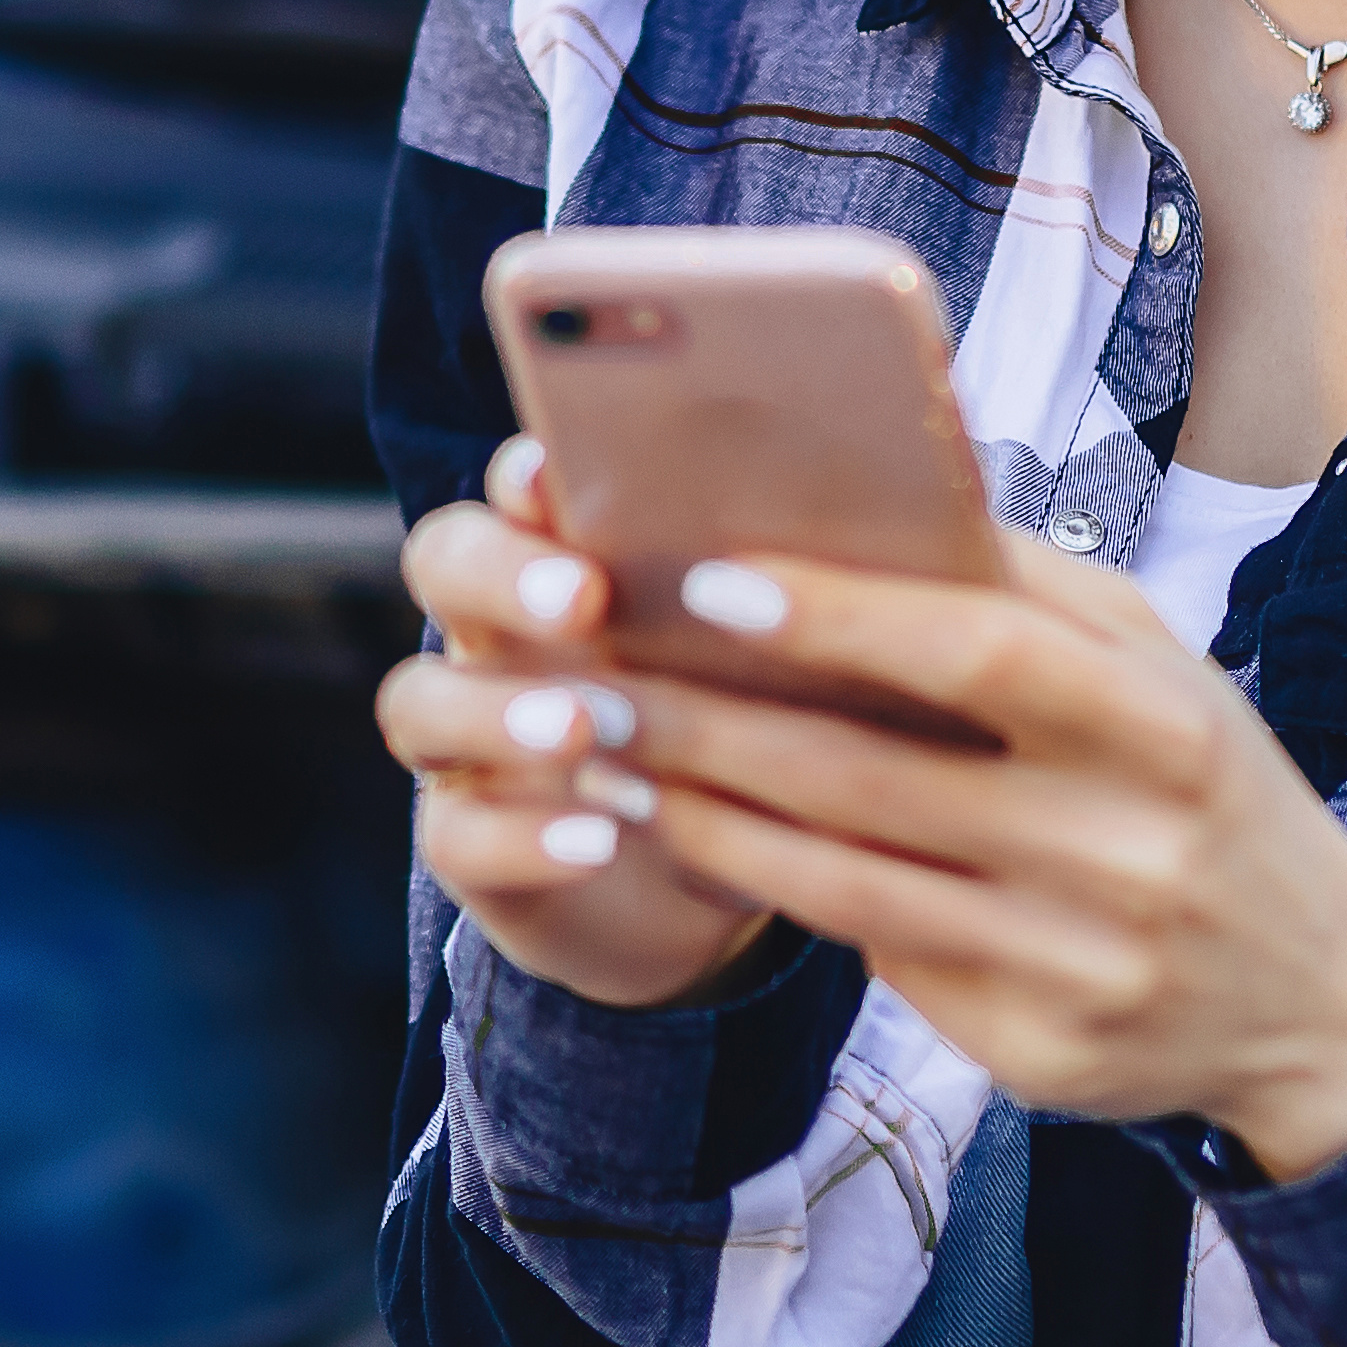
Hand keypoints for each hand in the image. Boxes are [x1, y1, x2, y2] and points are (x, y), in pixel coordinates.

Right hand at [384, 443, 790, 1015]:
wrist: (717, 878)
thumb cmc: (762, 724)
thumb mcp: (790, 652)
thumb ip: (810, 577)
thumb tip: (925, 487)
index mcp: (576, 556)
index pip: (523, 483)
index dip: (532, 471)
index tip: (565, 467)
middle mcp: (502, 631)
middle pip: (446, 560)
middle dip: (502, 570)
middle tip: (582, 595)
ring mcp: (471, 739)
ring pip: (421, 700)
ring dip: (495, 709)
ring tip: (578, 729)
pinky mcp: (469, 841)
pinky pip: (458, 833)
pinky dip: (523, 835)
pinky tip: (596, 839)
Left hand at [590, 515, 1346, 1182]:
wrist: (1325, 999)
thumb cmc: (1210, 789)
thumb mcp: (1163, 671)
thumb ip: (1030, 592)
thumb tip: (881, 486)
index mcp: (1166, 728)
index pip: (980, 655)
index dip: (842, 615)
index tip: (712, 577)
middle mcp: (1126, 853)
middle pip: (877, 778)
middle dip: (715, 721)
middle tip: (594, 670)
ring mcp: (1080, 966)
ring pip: (847, 884)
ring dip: (707, 815)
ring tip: (607, 753)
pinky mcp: (1037, 1053)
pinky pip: (879, 963)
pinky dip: (774, 894)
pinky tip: (694, 840)